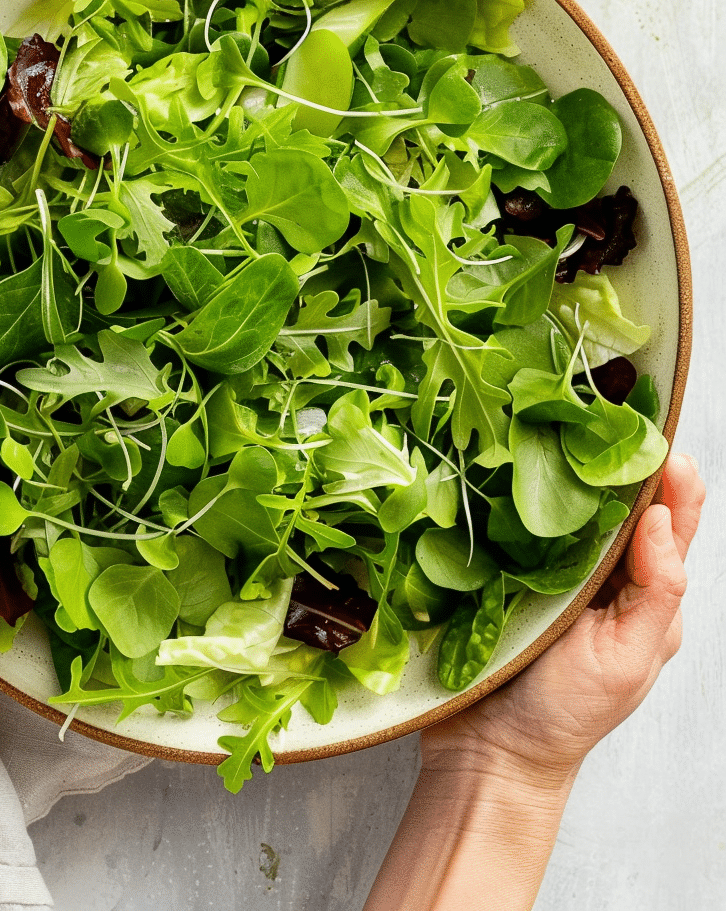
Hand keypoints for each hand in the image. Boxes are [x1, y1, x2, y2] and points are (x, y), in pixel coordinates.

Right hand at [421, 453, 704, 783]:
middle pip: (616, 499)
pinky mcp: (504, 568)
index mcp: (643, 591)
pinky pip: (515, 522)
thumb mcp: (626, 660)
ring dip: (561, 467)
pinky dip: (514, 493)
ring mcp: (548, 567)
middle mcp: (600, 572)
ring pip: (565, 504)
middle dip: (613, 453)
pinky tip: (504, 465)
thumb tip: (660, 517)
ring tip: (554, 423)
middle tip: (598, 407)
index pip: (670, 520)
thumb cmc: (563, 714)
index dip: (670, 474)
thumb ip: (656, 591)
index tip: (653, 431)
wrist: (488, 751)